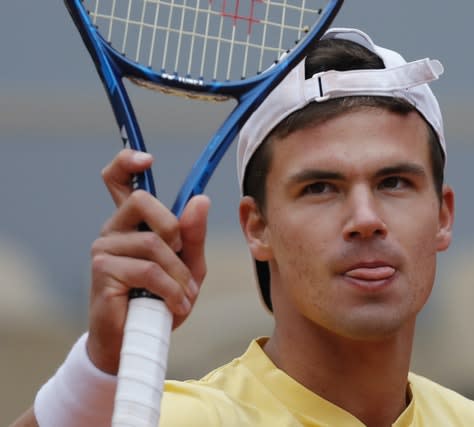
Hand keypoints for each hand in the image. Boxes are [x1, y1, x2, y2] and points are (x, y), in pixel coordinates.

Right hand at [87, 149, 209, 373]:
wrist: (139, 341)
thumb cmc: (161, 300)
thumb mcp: (189, 266)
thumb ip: (194, 235)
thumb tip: (200, 199)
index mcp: (132, 223)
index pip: (119, 181)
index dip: (127, 162)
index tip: (147, 158)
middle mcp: (113, 230)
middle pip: (142, 201)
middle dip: (174, 228)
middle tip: (181, 256)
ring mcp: (104, 250)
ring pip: (154, 243)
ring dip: (179, 274)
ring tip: (185, 295)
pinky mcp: (103, 273)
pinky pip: (148, 270)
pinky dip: (171, 290)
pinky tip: (175, 306)